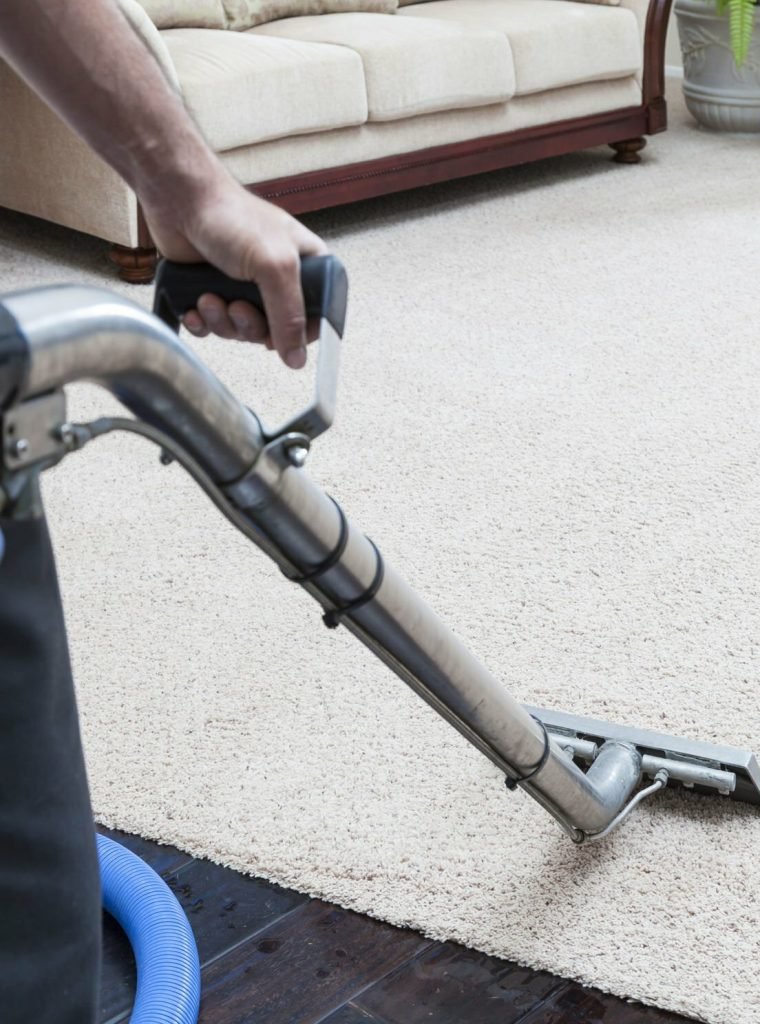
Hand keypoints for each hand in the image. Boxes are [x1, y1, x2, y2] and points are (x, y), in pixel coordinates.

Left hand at [144, 179, 327, 368]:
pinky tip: (196, 305)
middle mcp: (277, 279)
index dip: (299, 334)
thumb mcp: (275, 265)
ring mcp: (245, 287)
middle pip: (275, 331)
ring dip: (223, 321)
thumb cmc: (230, 215)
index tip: (280, 336)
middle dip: (250, 325)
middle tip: (237, 306)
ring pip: (242, 331)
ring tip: (210, 297)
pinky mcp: (215, 292)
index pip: (316, 317)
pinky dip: (203, 322)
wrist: (179, 200)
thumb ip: (289, 314)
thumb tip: (297, 356)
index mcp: (305, 267)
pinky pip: (214, 327)